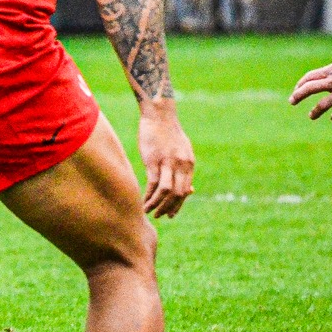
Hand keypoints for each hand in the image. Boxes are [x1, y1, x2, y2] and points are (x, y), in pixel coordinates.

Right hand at [136, 100, 193, 217]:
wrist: (158, 114)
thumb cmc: (168, 132)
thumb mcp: (182, 150)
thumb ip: (185, 169)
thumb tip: (189, 189)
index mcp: (189, 163)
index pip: (185, 190)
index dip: (178, 204)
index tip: (170, 213)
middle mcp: (181, 164)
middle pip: (178, 194)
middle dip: (169, 208)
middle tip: (161, 216)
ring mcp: (167, 162)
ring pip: (166, 192)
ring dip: (158, 205)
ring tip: (149, 211)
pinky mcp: (153, 160)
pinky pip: (153, 184)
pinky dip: (148, 196)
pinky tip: (143, 201)